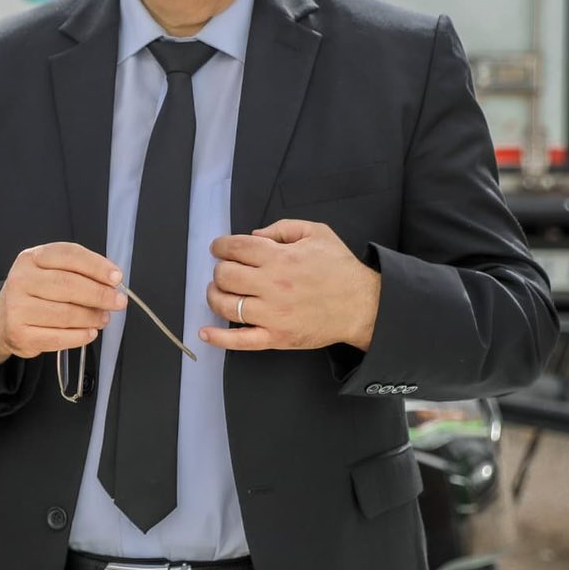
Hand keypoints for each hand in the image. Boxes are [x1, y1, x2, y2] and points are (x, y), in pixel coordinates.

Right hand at [0, 242, 126, 365]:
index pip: (68, 255)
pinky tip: (89, 332)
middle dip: (99, 294)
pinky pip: (58, 337)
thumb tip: (111, 283)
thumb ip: (79, 272)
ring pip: (65, 313)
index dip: (96, 265)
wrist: (4, 318)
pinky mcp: (19, 333)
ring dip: (92, 317)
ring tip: (103, 318)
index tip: (116, 277)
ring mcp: (17, 308)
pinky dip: (80, 336)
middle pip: (68, 285)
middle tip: (118, 301)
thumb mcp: (51, 271)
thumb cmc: (35, 292)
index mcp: (31, 258)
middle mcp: (21, 280)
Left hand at [201, 219, 381, 352]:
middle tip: (227, 270)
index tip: (219, 248)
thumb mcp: (317, 233)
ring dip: (215, 296)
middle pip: (225, 275)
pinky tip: (205, 332)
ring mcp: (272, 314)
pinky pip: (240, 341)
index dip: (221, 246)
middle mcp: (272, 285)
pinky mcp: (276, 337)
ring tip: (219, 291)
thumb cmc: (340, 269)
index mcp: (280, 257)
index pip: (235, 248)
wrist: (363, 306)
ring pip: (226, 305)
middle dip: (220, 269)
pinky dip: (218, 338)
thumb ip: (282, 228)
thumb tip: (253, 235)